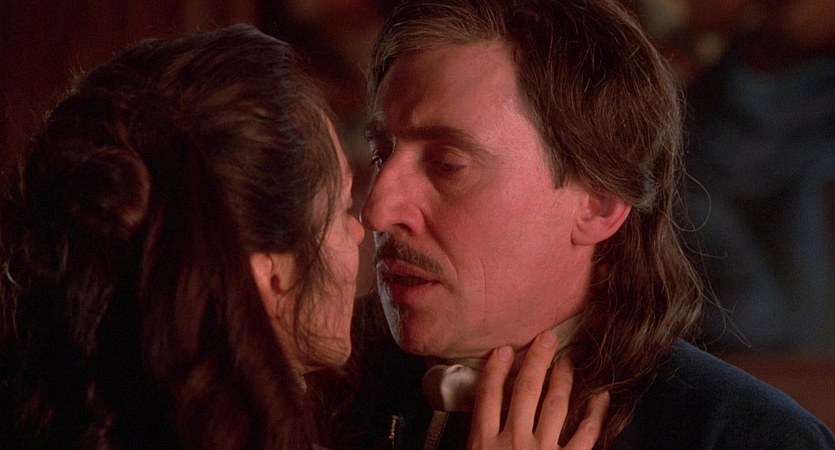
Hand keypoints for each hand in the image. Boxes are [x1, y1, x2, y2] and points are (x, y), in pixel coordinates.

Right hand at [468, 331, 608, 448]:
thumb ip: (477, 441)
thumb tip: (482, 417)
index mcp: (483, 443)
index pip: (488, 396)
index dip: (496, 369)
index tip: (504, 349)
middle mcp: (514, 441)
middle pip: (525, 391)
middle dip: (537, 361)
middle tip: (547, 338)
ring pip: (555, 405)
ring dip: (563, 379)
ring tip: (568, 361)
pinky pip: (586, 434)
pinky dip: (595, 414)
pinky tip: (601, 397)